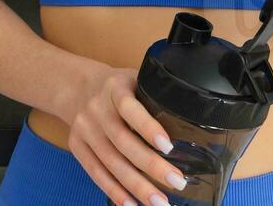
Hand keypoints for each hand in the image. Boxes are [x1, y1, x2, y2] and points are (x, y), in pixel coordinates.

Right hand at [56, 64, 188, 205]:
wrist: (77, 87)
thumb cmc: (119, 88)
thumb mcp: (136, 79)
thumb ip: (157, 94)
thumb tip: (196, 121)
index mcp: (115, 88)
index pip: (130, 108)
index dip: (148, 127)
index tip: (168, 146)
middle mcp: (97, 109)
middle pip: (123, 142)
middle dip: (151, 165)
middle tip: (177, 182)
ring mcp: (85, 129)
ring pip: (111, 162)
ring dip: (136, 186)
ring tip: (159, 202)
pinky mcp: (76, 146)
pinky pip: (95, 172)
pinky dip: (114, 191)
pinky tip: (132, 204)